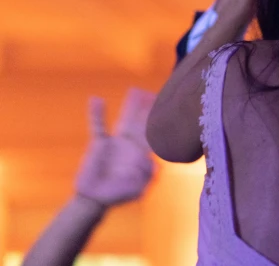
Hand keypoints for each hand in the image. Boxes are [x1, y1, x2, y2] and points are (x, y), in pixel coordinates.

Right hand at [75, 89, 154, 206]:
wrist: (95, 199)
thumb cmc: (119, 195)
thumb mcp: (137, 189)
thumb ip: (146, 178)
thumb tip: (152, 163)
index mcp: (142, 153)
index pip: (155, 135)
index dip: (162, 123)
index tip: (171, 109)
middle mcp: (131, 144)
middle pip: (143, 122)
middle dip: (150, 108)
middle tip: (157, 92)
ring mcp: (115, 142)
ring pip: (125, 119)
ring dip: (131, 105)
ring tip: (135, 90)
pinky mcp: (98, 144)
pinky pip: (98, 125)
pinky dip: (97, 113)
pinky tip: (96, 99)